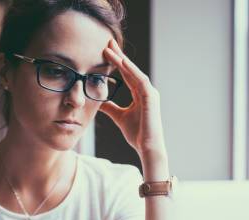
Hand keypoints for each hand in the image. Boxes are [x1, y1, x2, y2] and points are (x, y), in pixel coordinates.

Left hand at [99, 39, 166, 160]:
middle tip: (107, 42)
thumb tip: (97, 102)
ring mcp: (150, 93)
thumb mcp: (119, 117)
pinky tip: (121, 62)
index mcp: (140, 94)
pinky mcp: (151, 97)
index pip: (126, 74)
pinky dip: (131, 71)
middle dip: (119, 55)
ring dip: (122, 60)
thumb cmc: (137, 134)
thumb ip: (110, 108)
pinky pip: (140, 80)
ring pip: (134, 72)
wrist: (147, 147)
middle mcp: (146, 91)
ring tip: (110, 49)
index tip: (105, 51)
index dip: (116, 62)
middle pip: (130, 69)